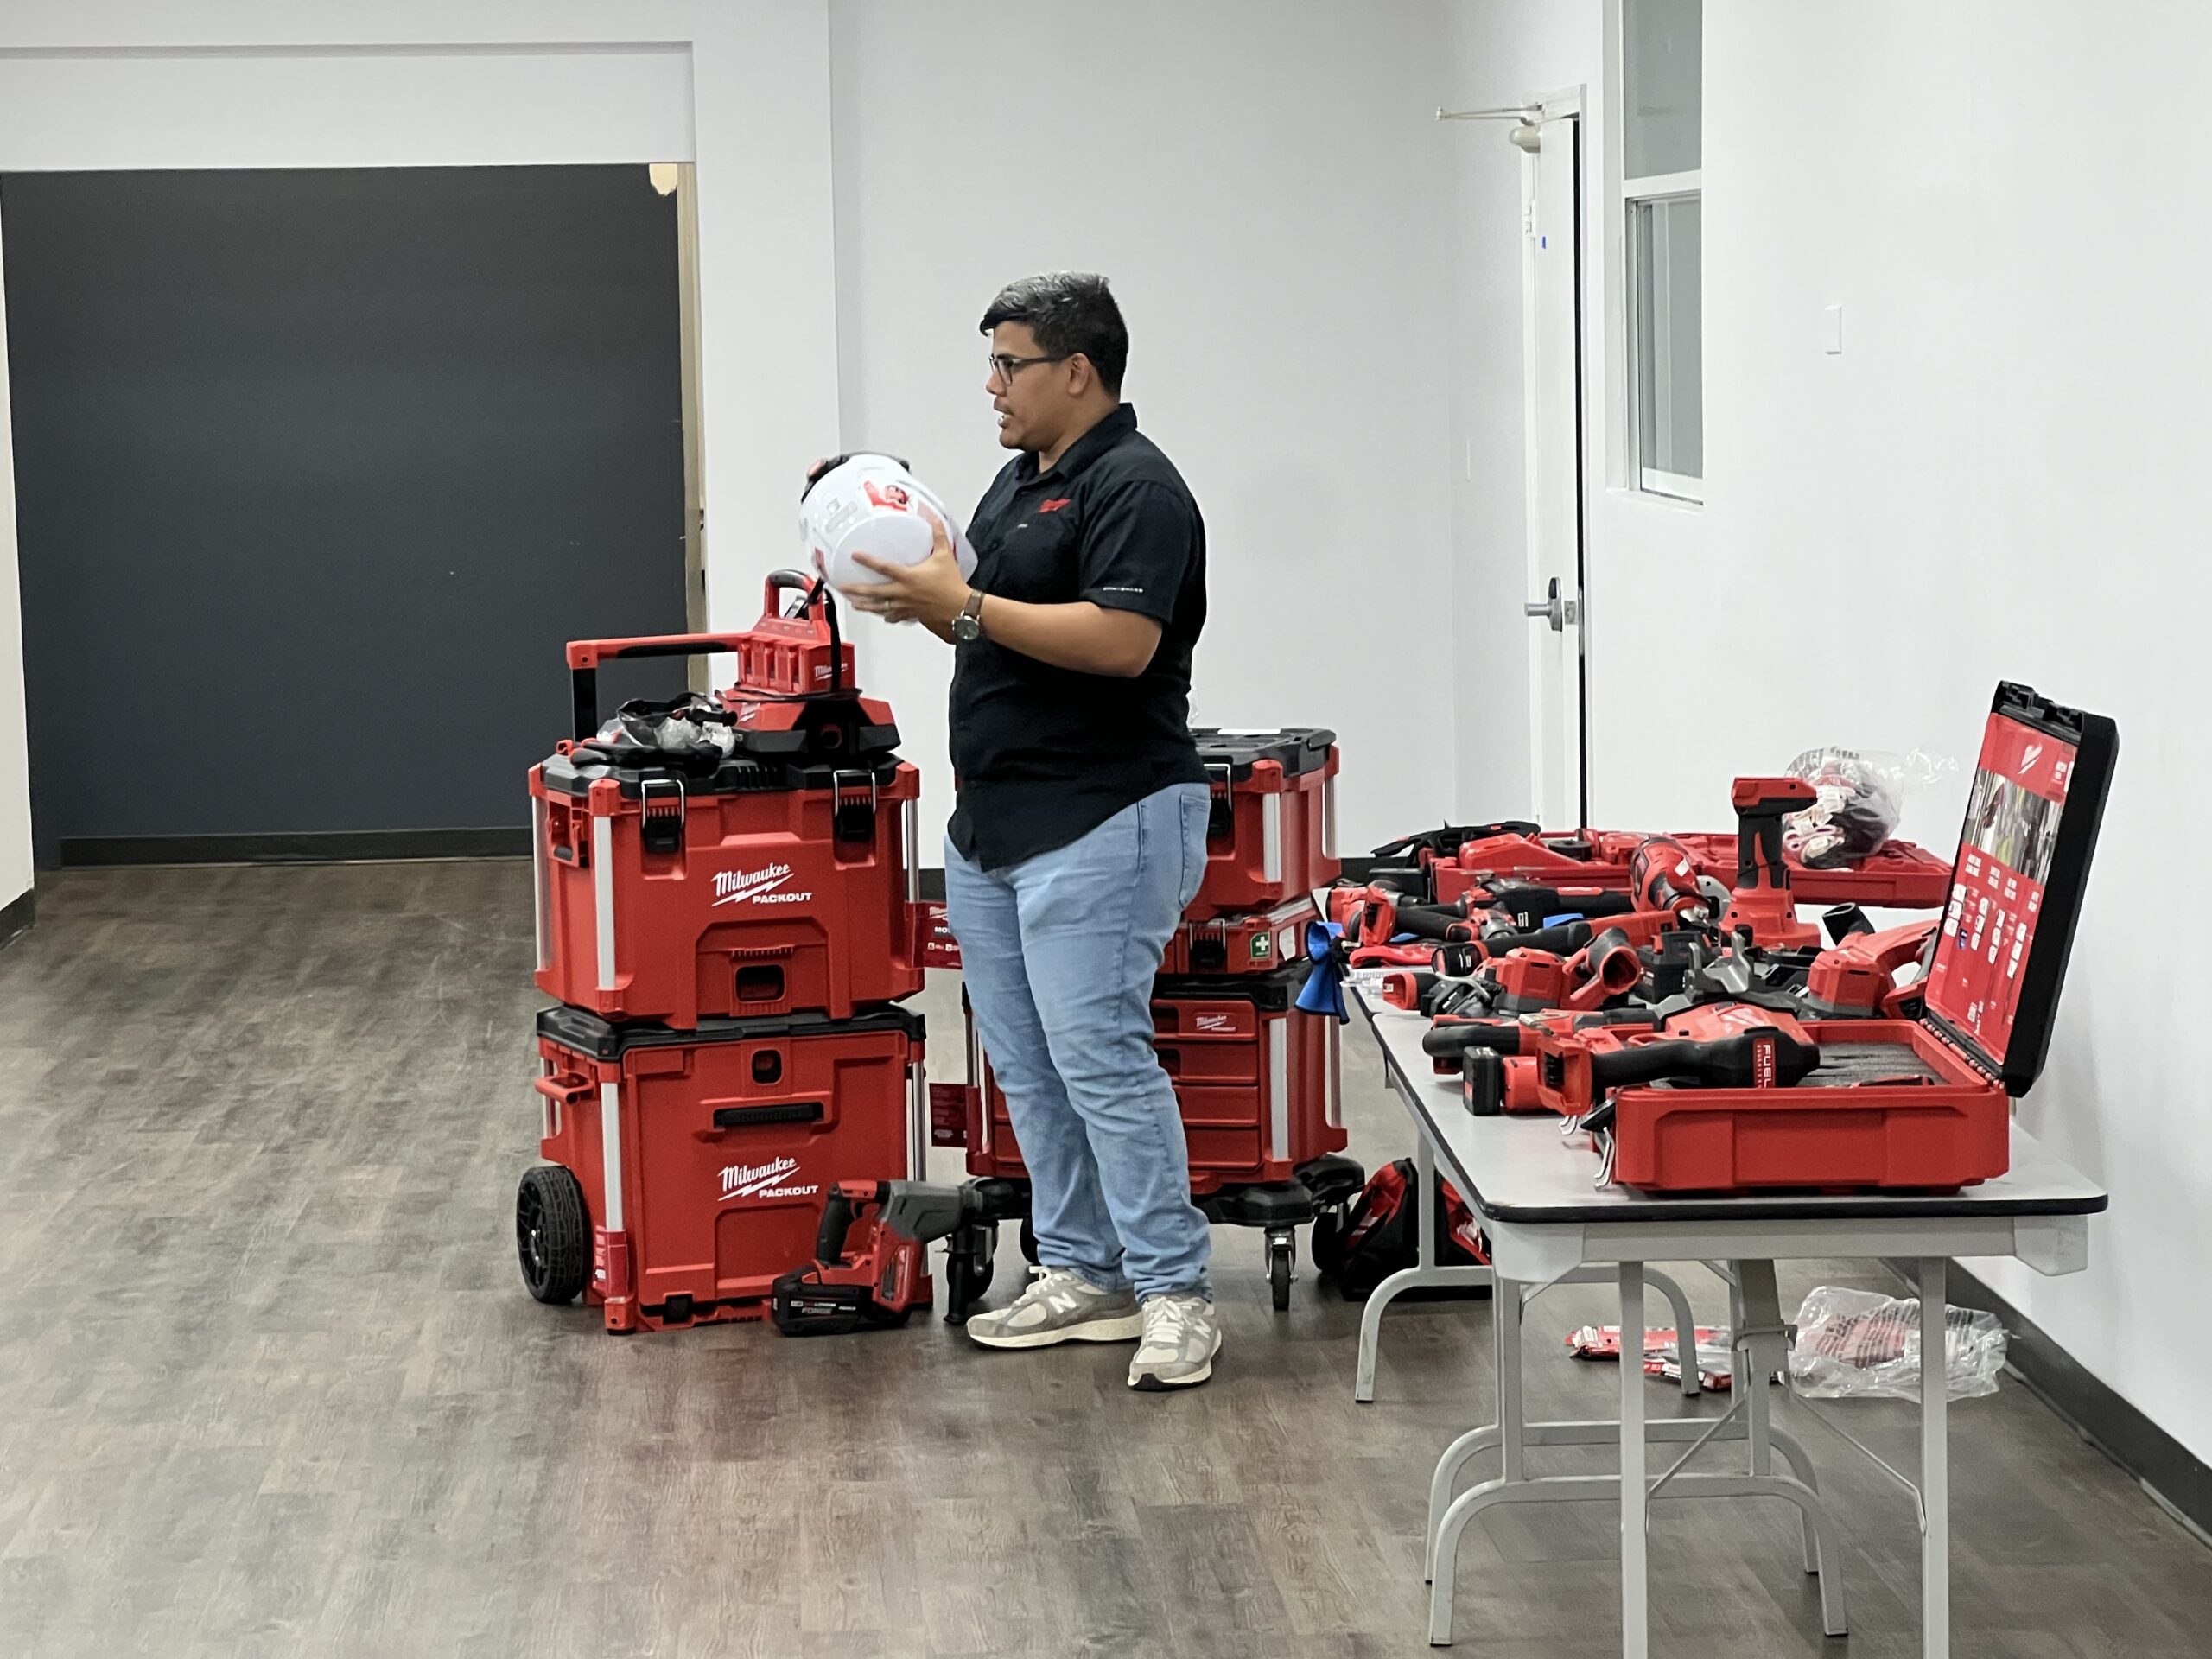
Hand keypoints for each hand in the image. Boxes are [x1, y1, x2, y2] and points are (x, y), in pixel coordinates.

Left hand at [847, 514, 970, 630]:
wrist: (961, 607)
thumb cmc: (952, 584)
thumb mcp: (945, 555)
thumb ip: (938, 535)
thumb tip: (934, 518)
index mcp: (908, 577)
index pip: (883, 567)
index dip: (867, 561)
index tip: (855, 555)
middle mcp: (903, 592)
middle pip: (874, 593)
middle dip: (857, 590)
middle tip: (844, 588)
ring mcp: (905, 606)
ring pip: (880, 608)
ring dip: (866, 606)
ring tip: (855, 604)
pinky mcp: (911, 614)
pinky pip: (895, 616)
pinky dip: (887, 616)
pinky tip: (882, 616)